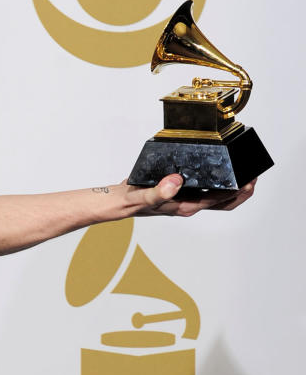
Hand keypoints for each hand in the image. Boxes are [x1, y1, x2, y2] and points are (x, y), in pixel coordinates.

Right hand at [126, 174, 255, 216]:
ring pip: (217, 196)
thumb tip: (176, 181)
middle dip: (242, 192)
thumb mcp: (144, 196)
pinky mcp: (182, 191)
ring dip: (232, 186)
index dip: (237, 192)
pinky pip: (205, 187)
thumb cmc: (131, 202)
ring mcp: (186, 198)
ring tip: (243, 172)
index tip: (249, 181)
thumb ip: (160, 191)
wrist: (120, 201)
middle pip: (224, 202)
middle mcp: (189, 203)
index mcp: (185, 206)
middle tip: (254, 177)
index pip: (219, 201)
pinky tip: (219, 168)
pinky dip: (217, 180)